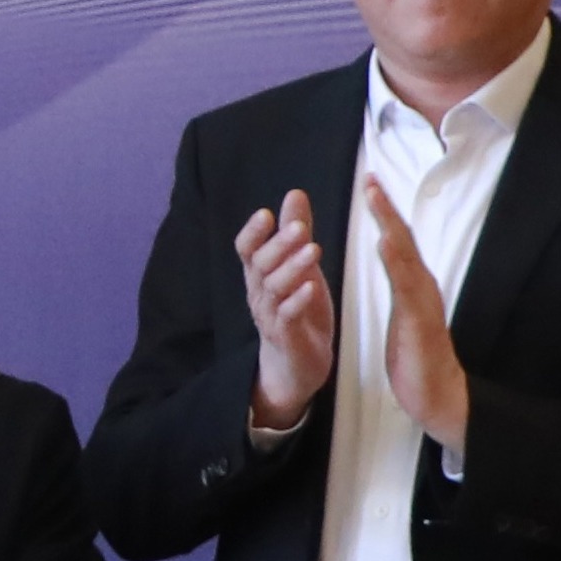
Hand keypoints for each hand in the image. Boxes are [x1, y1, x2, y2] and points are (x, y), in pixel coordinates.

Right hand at [238, 190, 339, 434]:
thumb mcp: (299, 266)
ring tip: (314, 250)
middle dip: (279, 244)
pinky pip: (287, 317)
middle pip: (260, 265)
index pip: (246, 250)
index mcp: (259, 275)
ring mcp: (270, 316)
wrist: (295, 366)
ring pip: (274, 289)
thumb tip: (295, 194)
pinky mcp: (286, 336)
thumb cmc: (298, 310)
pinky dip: (298, 301)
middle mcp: (259, 293)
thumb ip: (295, 232)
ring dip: (292, 268)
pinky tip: (310, 286)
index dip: (253, 232)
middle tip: (299, 226)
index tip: (266, 213)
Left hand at [358, 180, 471, 451]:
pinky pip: (406, 287)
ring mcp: (423, 302)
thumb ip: (400, 287)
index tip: (369, 184)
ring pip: (406, 255)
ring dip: (390, 224)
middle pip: (403, 239)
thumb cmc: (417, 357)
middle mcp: (422, 286)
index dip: (384, 213)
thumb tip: (393, 261)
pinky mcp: (420, 321)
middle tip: (370, 177)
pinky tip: (385, 244)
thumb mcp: (402, 316)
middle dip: (387, 207)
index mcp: (413, 286)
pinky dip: (396, 263)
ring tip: (374, 197)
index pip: (397, 243)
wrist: (437, 394)